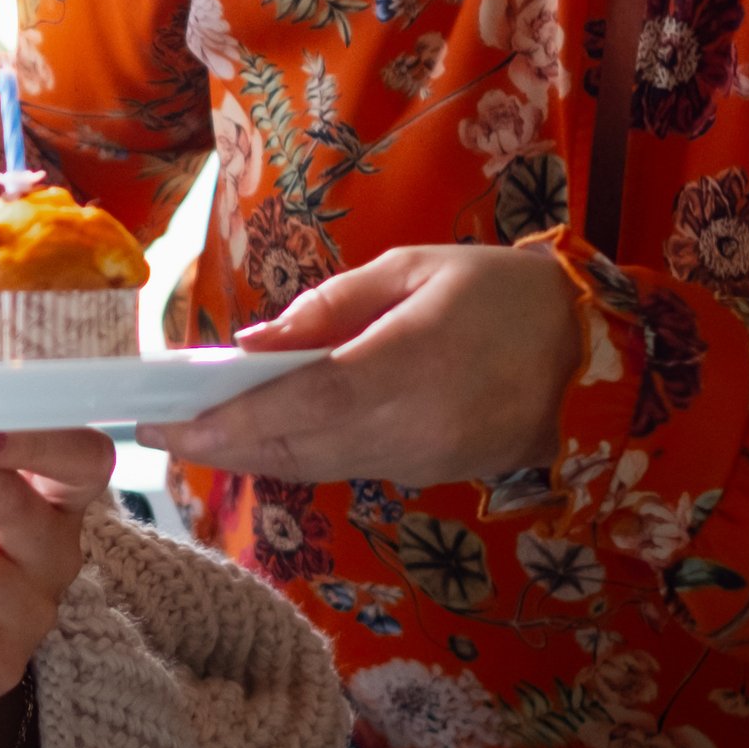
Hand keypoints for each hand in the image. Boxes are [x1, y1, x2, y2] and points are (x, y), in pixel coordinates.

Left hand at [137, 242, 574, 485]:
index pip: (295, 405)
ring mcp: (417, 462)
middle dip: (218, 445)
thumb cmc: (500, 293)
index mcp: (404, 367)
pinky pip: (344, 469)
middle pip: (292, 448)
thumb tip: (254, 341)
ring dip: (249, 455)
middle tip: (154, 431)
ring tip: (191, 433)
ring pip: (312, 467)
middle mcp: (405, 428)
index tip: (165, 420)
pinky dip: (294, 456)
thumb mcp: (413, 271)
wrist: (595, 355)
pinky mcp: (427, 476)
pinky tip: (258, 437)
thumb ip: (329, 306)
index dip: (226, 419)